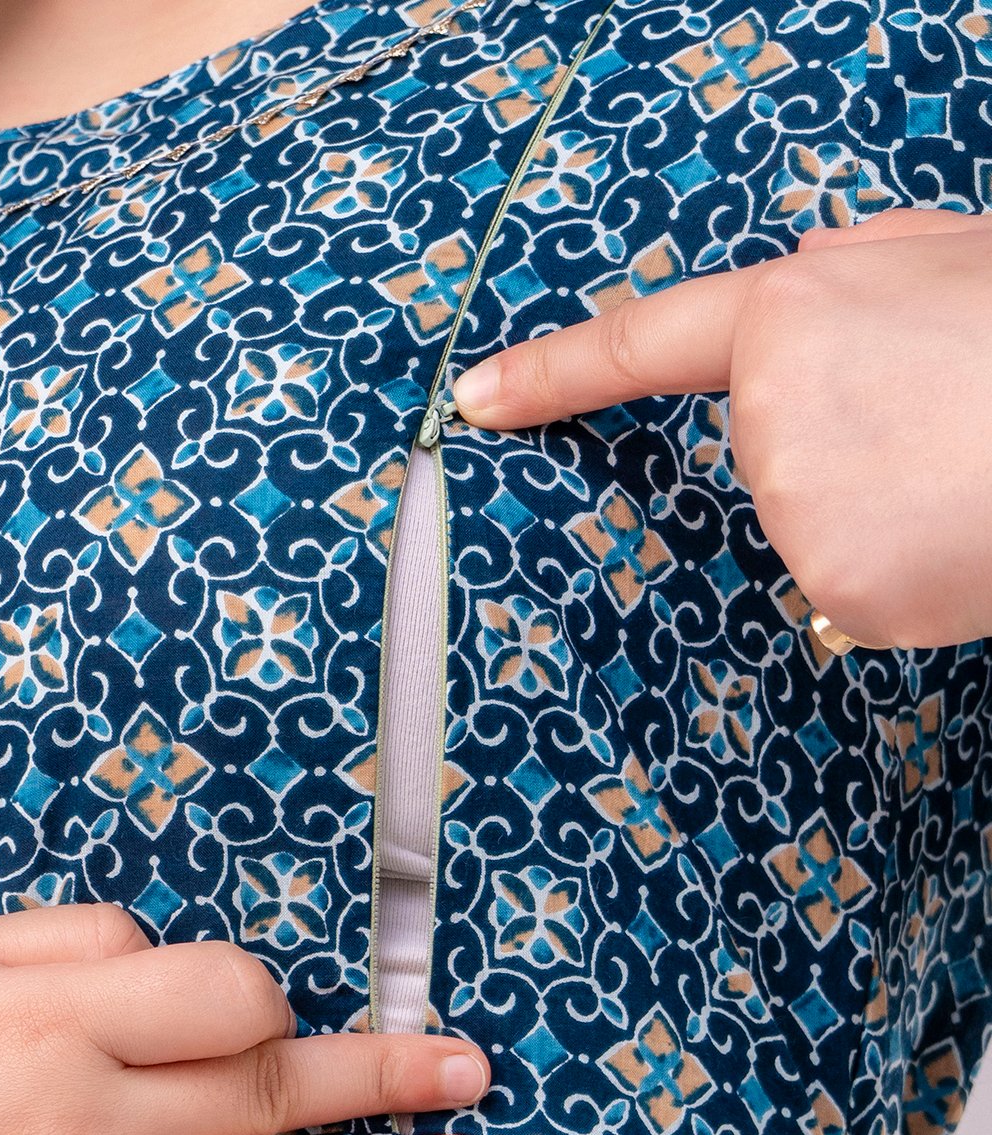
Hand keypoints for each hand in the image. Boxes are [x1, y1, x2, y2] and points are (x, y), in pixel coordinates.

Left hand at [451, 208, 991, 650]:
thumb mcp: (949, 257)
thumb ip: (853, 279)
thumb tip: (799, 310)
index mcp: (792, 313)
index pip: (640, 346)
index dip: (551, 372)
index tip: (475, 400)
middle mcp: (770, 417)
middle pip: (767, 463)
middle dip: (841, 453)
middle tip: (943, 428)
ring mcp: (798, 510)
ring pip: (816, 534)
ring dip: (882, 520)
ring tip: (968, 475)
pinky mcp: (839, 589)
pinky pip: (854, 594)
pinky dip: (905, 579)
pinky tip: (962, 534)